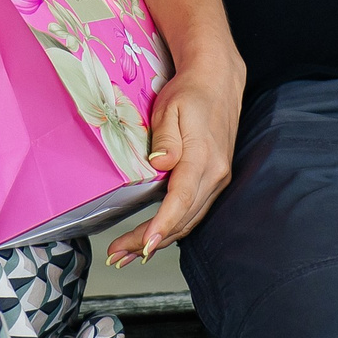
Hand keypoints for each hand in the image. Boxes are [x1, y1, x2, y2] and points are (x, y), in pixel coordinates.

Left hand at [106, 59, 240, 266]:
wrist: (218, 81)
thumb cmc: (190, 92)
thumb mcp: (171, 107)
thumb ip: (165, 138)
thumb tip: (160, 164)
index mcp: (202, 158)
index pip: (181, 200)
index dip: (162, 226)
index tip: (145, 245)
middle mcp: (215, 174)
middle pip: (182, 219)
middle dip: (149, 242)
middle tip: (118, 256)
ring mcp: (218, 179)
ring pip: (189, 221)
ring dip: (160, 240)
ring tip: (128, 254)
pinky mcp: (215, 180)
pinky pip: (194, 212)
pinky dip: (173, 227)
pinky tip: (155, 236)